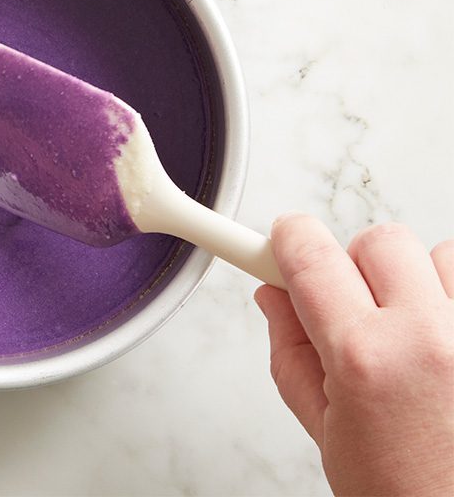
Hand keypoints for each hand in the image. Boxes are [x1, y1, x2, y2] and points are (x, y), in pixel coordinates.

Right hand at [255, 214, 453, 495]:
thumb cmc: (407, 495)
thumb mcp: (327, 430)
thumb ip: (292, 353)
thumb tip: (274, 298)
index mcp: (365, 358)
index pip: (310, 257)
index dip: (286, 241)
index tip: (278, 241)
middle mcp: (428, 337)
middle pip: (377, 241)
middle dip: (353, 266)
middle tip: (351, 308)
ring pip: (436, 253)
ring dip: (416, 281)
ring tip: (412, 334)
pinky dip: (453, 297)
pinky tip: (444, 339)